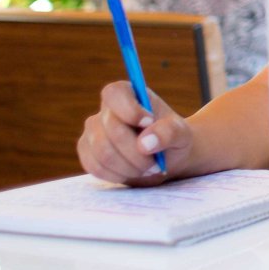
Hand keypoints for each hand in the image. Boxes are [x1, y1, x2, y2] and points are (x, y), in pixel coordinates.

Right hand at [77, 81, 192, 185]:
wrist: (165, 159)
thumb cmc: (173, 140)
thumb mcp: (181, 134)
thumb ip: (169, 132)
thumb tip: (145, 143)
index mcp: (127, 94)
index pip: (114, 94)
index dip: (129, 110)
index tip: (149, 122)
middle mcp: (105, 110)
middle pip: (112, 130)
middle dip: (137, 153)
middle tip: (156, 163)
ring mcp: (92, 132)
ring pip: (103, 153)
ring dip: (129, 167)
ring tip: (147, 168)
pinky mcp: (87, 152)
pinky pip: (95, 167)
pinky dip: (117, 175)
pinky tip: (131, 173)